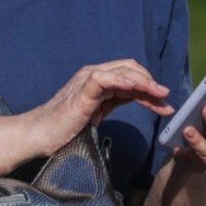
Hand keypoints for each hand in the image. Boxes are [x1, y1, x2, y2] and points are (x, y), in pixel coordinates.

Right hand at [35, 59, 172, 150]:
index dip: (149, 87)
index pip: (130, 76)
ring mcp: (86, 81)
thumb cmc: (65, 128)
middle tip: (166, 99)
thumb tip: (140, 100)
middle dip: (151, 83)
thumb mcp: (97, 113)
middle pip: (130, 69)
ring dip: (144, 82)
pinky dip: (121, 80)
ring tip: (158, 94)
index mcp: (99, 80)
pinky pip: (103, 78)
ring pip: (122, 71)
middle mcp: (94, 75)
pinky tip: (135, 88)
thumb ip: (115, 102)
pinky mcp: (80, 91)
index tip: (164, 104)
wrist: (39, 135)